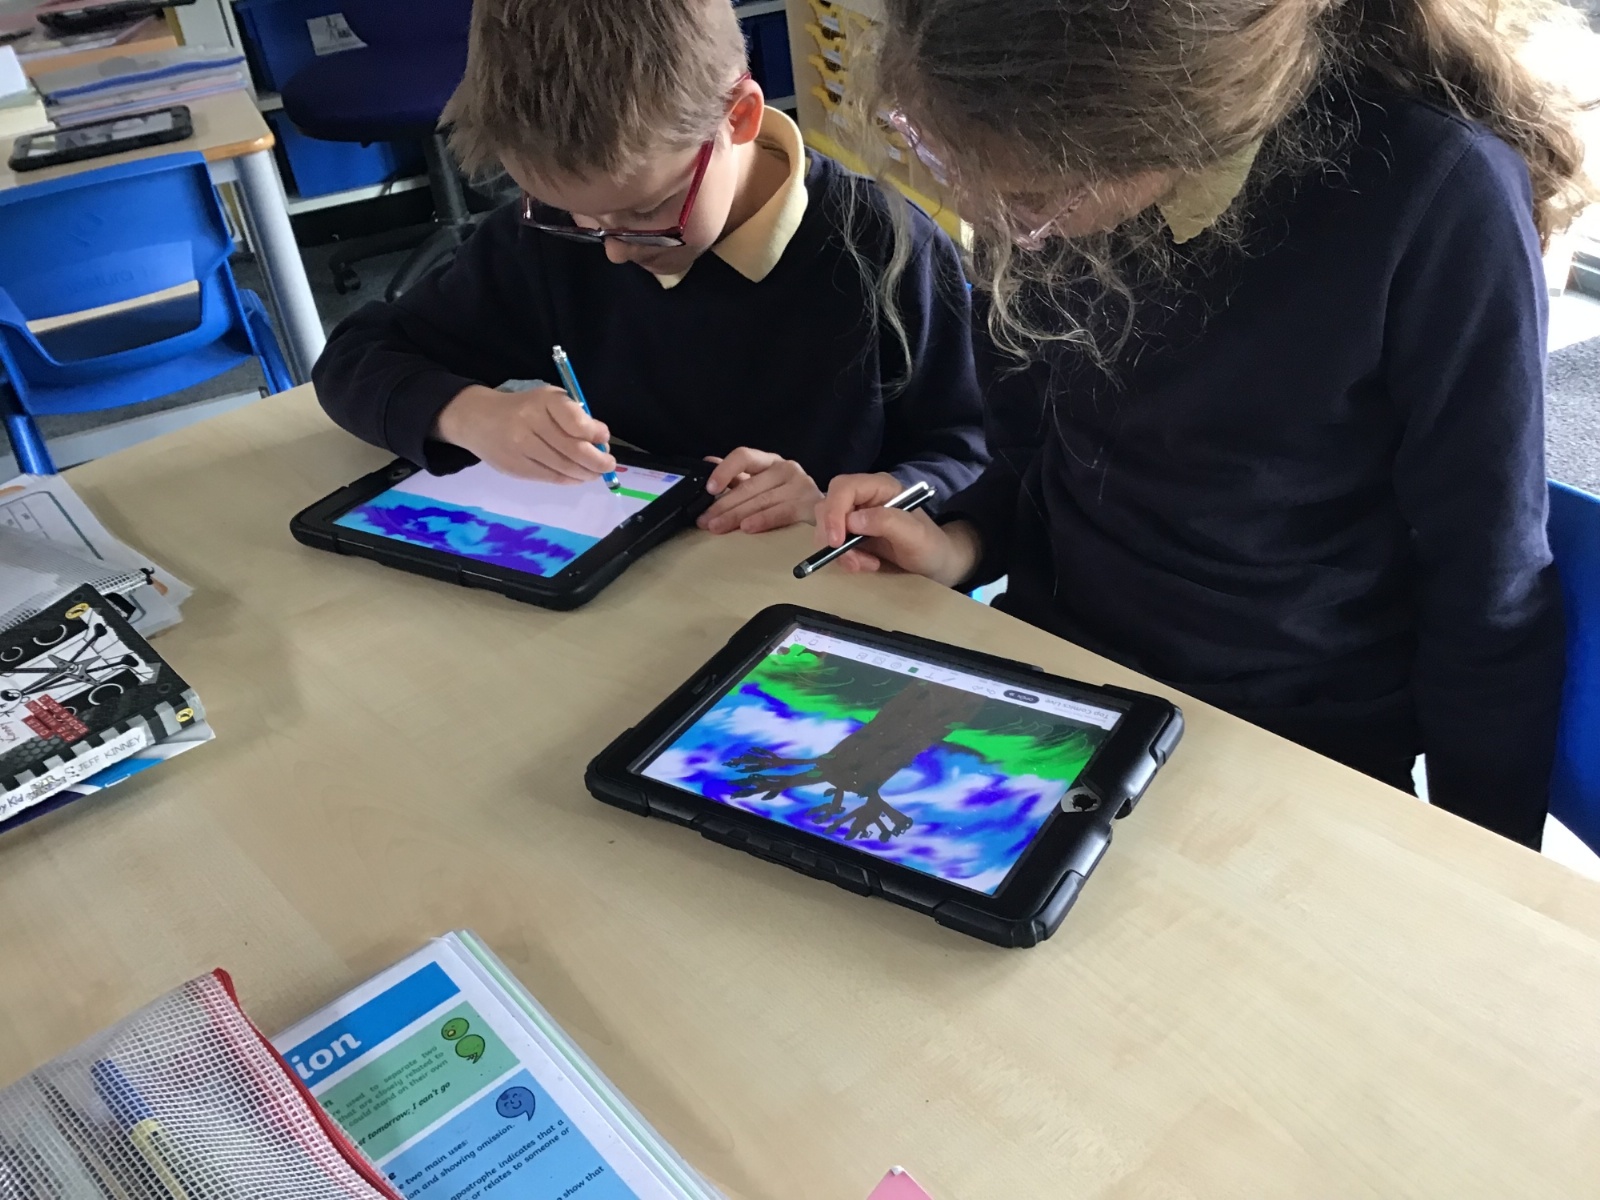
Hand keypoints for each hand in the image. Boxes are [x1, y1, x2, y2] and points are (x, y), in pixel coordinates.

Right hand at [434, 384, 615, 482]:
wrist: (478, 419)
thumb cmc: (523, 408)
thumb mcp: (548, 400)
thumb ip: (574, 417)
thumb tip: (601, 441)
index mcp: (543, 401)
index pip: (575, 421)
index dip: (595, 433)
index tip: (604, 438)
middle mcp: (531, 423)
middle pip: (573, 449)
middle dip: (598, 461)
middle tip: (609, 464)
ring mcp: (521, 447)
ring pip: (564, 467)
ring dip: (586, 473)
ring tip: (595, 472)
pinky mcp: (515, 467)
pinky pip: (550, 478)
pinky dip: (569, 480)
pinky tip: (577, 477)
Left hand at [697, 448, 824, 533]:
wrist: (827, 512)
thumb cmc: (786, 498)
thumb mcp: (759, 484)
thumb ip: (735, 475)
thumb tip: (708, 463)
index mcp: (769, 461)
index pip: (744, 457)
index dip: (724, 471)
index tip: (709, 489)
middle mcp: (786, 468)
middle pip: (749, 485)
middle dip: (723, 505)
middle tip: (705, 521)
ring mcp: (800, 485)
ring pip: (762, 500)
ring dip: (736, 516)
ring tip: (718, 528)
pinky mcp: (810, 504)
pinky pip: (782, 512)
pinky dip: (763, 520)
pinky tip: (747, 528)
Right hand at [813, 473, 981, 586]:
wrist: (937, 566)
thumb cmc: (931, 547)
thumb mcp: (916, 536)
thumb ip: (887, 522)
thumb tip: (852, 520)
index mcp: (880, 487)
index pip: (844, 487)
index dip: (834, 511)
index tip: (836, 541)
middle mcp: (864, 497)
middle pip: (828, 505)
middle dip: (833, 535)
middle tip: (851, 561)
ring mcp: (856, 515)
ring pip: (826, 527)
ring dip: (840, 551)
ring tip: (865, 565)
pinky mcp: (851, 534)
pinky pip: (833, 543)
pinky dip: (844, 558)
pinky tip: (864, 564)